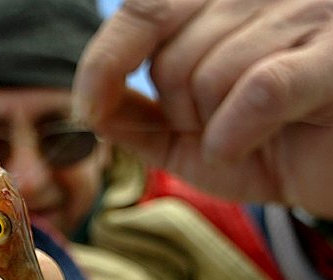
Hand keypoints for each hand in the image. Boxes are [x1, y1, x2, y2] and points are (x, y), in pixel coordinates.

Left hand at [74, 0, 332, 217]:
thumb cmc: (273, 148)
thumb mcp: (191, 141)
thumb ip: (137, 118)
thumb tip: (89, 105)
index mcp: (222, 3)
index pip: (143, 10)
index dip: (105, 61)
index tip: (89, 109)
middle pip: (173, 56)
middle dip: (182, 113)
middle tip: (226, 128)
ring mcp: (307, 13)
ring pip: (211, 75)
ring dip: (217, 127)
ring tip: (259, 132)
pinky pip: (258, 88)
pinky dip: (237, 130)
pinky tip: (249, 143)